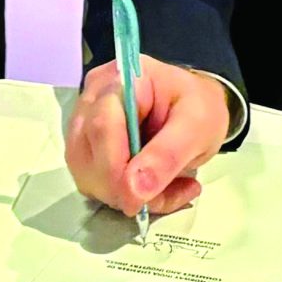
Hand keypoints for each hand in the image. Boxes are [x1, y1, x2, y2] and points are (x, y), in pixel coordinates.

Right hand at [64, 55, 230, 218]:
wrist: (193, 109)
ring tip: (165, 191)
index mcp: (123, 78)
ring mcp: (83, 120)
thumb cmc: (197, 109)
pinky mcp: (85, 145)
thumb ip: (168, 155)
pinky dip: (121, 196)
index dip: (113, 168)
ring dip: (122, 196)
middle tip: (165, 196)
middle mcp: (93, 95)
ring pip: (83, 172)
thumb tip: (135, 190)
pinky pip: (90, 181)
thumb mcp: (198, 127)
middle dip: (120, 188)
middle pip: (85, 151)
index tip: (137, 202)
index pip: (102, 125)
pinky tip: (151, 190)